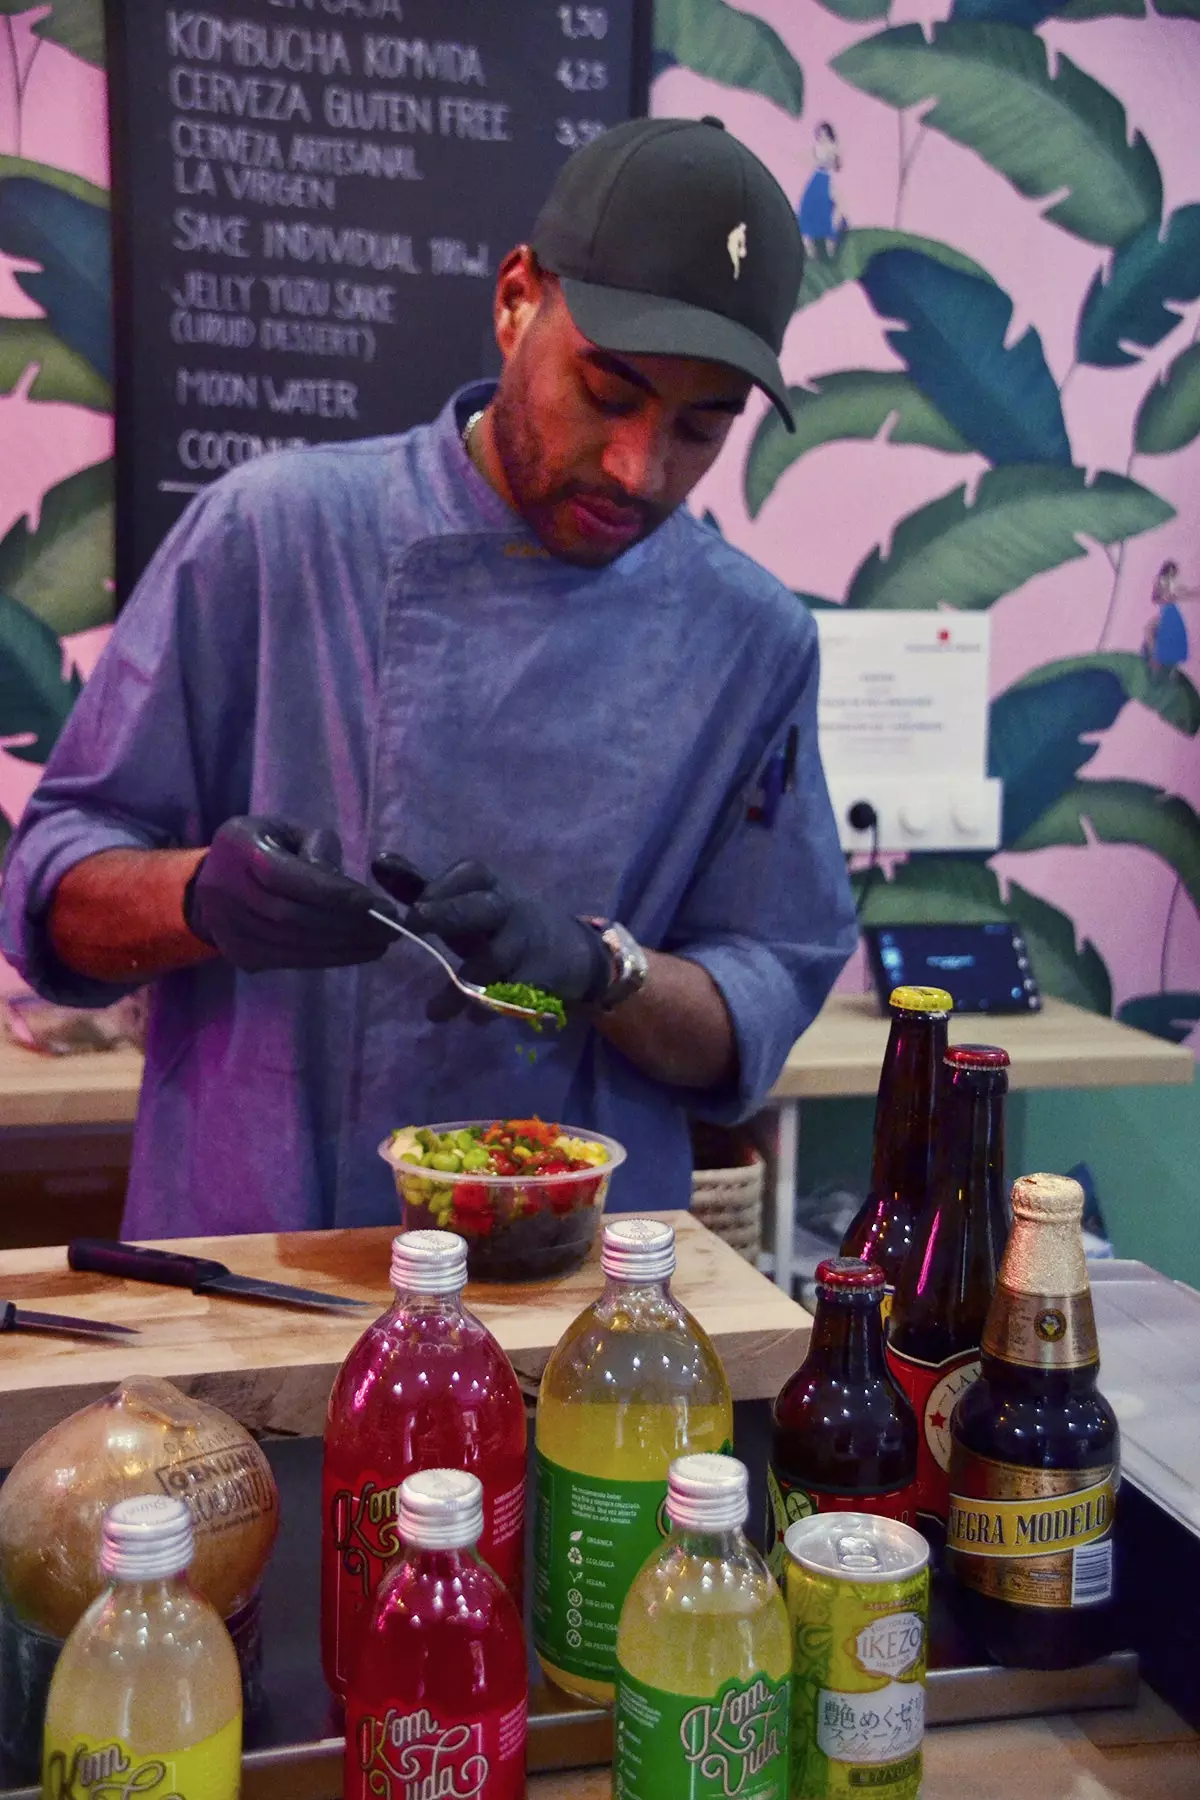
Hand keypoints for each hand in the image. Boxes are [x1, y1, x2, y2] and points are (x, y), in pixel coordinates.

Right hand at [185, 817, 397, 971]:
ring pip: (292, 944)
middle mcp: (224, 889)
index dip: (332, 893)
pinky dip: (326, 958)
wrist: (215, 882)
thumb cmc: (264, 847)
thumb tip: (344, 886)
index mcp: (238, 847)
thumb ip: (317, 847)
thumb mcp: (289, 831)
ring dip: (342, 947)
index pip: (286, 876)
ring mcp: (227, 927)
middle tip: (388, 928)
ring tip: (378, 943)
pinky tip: (354, 952)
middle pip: (292, 916)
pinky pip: (288, 960)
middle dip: (346, 925)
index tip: (375, 903)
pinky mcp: (238, 953)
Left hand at [371, 854, 608, 1020]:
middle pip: (482, 907)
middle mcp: (510, 907)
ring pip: (492, 960)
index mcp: (490, 885)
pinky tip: (472, 1020)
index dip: (440, 887)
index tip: (412, 907)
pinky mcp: (540, 975)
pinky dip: (489, 1008)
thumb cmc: (500, 922)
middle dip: (447, 913)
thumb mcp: (467, 903)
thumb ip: (423, 887)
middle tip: (414, 921)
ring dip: (460, 987)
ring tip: (433, 1012)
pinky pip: (511, 993)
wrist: (570, 951)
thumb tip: (378, 861)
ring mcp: (526, 942)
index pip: (469, 873)